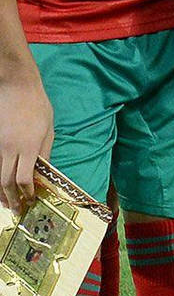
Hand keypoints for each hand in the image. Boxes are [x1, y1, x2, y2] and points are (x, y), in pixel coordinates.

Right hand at [0, 71, 52, 213]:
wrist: (17, 86)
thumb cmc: (37, 105)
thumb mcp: (48, 129)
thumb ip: (44, 152)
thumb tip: (44, 170)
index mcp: (29, 147)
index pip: (24, 178)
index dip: (27, 192)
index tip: (30, 200)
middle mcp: (11, 149)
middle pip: (6, 181)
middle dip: (10, 198)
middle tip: (15, 209)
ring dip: (0, 191)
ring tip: (5, 203)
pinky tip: (0, 184)